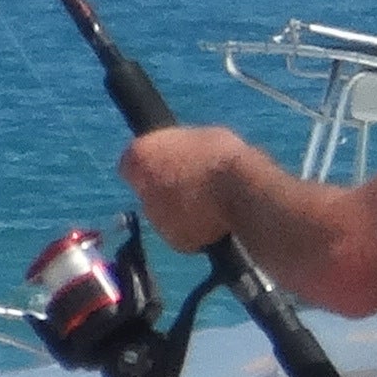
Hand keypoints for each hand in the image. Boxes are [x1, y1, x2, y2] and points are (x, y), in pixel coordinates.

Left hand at [120, 127, 254, 253]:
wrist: (244, 191)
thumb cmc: (224, 155)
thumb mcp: (199, 138)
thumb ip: (181, 150)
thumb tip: (185, 155)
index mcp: (138, 155)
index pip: (132, 163)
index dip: (153, 165)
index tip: (172, 165)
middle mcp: (139, 189)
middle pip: (149, 191)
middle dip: (168, 190)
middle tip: (197, 185)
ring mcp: (156, 217)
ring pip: (166, 214)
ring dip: (182, 211)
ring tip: (213, 204)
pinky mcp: (175, 239)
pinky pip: (184, 234)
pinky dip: (196, 230)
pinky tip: (217, 221)